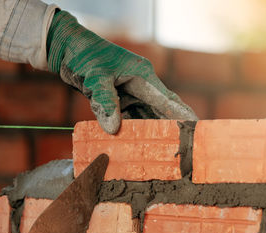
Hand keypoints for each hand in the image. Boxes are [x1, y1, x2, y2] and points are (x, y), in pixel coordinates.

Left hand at [47, 11, 197, 133]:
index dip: (182, 114)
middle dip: (172, 126)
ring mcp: (131, 92)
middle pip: (161, 109)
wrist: (68, 49)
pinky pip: (131, 117)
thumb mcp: (95, 78)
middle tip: (185, 143)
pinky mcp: (119, 99)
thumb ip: (105, 102)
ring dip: (153, 131)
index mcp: (142, 76)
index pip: (167, 99)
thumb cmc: (84, 56)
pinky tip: (139, 142)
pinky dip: (134, 129)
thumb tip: (113, 130)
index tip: (196, 126)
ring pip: (146, 116)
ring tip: (165, 148)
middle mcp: (141, 85)